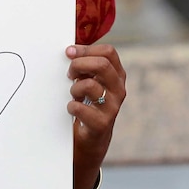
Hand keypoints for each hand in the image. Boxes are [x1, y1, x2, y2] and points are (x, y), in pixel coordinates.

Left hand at [66, 43, 125, 160]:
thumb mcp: (91, 81)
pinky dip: (71, 106)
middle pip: (102, 64)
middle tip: (69, 74)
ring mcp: (112, 107)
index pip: (108, 52)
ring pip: (89, 85)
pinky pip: (80, 107)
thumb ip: (86, 66)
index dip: (86, 49)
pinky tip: (72, 109)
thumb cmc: (88, 105)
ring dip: (74, 88)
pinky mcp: (101, 123)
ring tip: (74, 94)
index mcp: (117, 76)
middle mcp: (118, 90)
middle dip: (78, 65)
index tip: (70, 53)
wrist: (91, 139)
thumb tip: (70, 50)